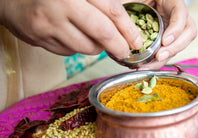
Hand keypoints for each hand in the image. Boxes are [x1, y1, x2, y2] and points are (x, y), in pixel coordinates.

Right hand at [0, 0, 142, 56]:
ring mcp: (48, 24)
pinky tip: (73, 37)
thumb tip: (125, 26)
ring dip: (97, 47)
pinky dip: (78, 48)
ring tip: (95, 38)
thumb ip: (101, 3)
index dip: (128, 28)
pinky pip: (69, 52)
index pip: (111, 9)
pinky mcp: (40, 39)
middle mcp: (61, 5)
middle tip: (126, 52)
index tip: (137, 41)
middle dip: (118, 46)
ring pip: (87, 47)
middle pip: (101, 32)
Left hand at [133, 0, 196, 69]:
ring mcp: (175, 29)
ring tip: (151, 65)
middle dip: (174, 48)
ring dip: (167, 57)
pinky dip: (158, 61)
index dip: (176, 29)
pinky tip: (146, 66)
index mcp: (172, 1)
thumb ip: (131, 3)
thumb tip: (122, 13)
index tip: (165, 40)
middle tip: (159, 57)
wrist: (137, 3)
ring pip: (180, 45)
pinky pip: (167, 51)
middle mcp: (177, 16)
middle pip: (188, 33)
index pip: (181, 14)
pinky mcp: (167, 40)